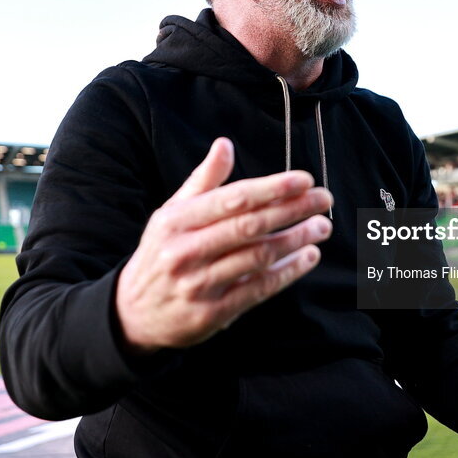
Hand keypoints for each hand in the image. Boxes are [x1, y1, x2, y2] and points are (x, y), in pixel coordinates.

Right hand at [115, 137, 332, 353]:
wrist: (133, 314)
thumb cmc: (162, 252)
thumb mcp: (171, 214)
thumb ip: (203, 181)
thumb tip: (225, 144)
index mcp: (176, 220)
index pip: (232, 199)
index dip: (272, 188)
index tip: (305, 179)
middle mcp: (186, 250)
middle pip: (250, 226)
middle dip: (293, 210)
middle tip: (324, 199)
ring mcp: (199, 284)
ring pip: (258, 257)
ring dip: (296, 240)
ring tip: (321, 227)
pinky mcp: (213, 312)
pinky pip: (259, 289)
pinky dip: (288, 272)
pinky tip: (309, 257)